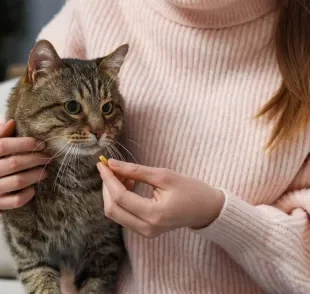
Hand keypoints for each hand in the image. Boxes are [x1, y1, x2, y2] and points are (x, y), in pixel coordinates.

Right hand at [0, 120, 48, 209]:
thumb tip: (11, 122)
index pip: (3, 146)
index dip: (24, 143)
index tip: (41, 143)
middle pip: (15, 163)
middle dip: (36, 159)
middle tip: (49, 157)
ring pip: (18, 181)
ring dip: (36, 175)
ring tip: (46, 171)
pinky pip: (15, 201)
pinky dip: (27, 195)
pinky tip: (33, 189)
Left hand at [97, 159, 224, 237]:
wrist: (206, 209)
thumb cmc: (191, 190)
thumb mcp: (164, 175)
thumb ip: (136, 171)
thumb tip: (112, 164)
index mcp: (154, 215)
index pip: (120, 197)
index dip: (108, 179)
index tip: (102, 164)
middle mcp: (146, 228)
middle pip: (113, 209)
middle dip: (108, 186)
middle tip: (113, 168)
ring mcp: (145, 233)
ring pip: (116, 213)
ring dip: (113, 193)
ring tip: (125, 175)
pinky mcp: (145, 231)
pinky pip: (124, 216)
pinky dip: (121, 199)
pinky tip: (129, 185)